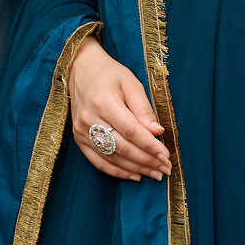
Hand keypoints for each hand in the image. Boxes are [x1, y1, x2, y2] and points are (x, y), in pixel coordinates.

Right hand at [68, 35, 172, 181]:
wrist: (80, 69)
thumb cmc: (109, 74)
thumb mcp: (131, 83)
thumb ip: (143, 109)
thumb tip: (157, 132)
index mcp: (104, 102)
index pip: (131, 131)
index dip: (150, 146)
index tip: (166, 156)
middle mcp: (89, 119)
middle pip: (122, 147)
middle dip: (146, 160)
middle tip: (165, 169)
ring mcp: (81, 130)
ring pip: (112, 157)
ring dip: (135, 168)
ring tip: (154, 173)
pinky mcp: (78, 138)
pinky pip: (98, 161)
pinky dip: (117, 171)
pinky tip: (134, 175)